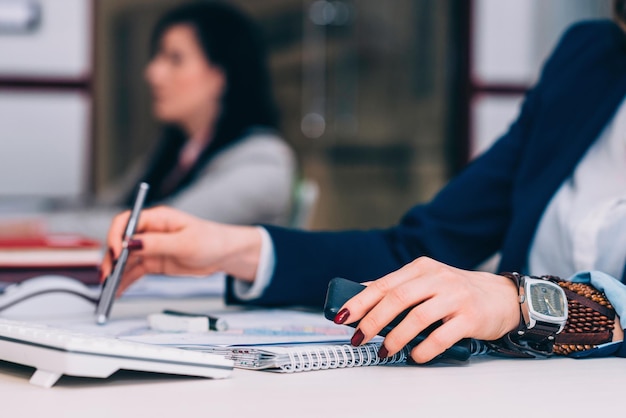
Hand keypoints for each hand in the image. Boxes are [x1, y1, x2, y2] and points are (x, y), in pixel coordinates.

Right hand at [101, 206, 261, 295]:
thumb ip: (157, 243)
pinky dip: (124, 281)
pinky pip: (134, 272)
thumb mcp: (185, 243)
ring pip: (125, 260)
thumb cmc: (210, 240)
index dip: (117, 236)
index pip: (127, 221)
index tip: (118, 253)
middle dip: (112, 259)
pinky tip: (117, 292)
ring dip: (115, 273)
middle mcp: (150, 231)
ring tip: (109, 290)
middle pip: (121, 242)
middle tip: (108, 278)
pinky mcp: (154, 262)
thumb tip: (131, 243)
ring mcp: (151, 247)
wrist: (224, 254)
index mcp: (157, 218)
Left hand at [335, 257, 519, 362]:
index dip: (360, 301)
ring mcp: (455, 296)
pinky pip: (442, 335)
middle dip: (373, 320)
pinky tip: (415, 356)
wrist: (503, 297)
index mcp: (422, 268)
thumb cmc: (457, 292)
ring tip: (385, 350)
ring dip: (396, 337)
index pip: (384, 284)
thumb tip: (359, 298)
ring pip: (417, 316)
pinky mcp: (471, 317)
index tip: (342, 316)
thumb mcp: (427, 282)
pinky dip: (424, 349)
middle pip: (397, 298)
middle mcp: (438, 278)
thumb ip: (398, 288)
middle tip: (359, 337)